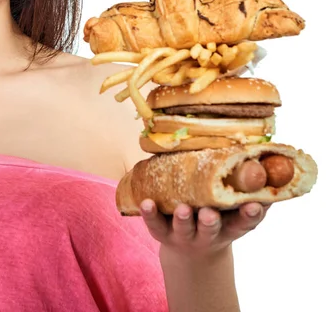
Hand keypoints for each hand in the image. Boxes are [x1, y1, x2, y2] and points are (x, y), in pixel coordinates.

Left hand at [139, 199, 269, 259]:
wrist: (190, 251)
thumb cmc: (218, 219)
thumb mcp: (234, 212)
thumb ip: (251, 193)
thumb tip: (272, 165)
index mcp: (229, 227)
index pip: (243, 223)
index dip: (249, 215)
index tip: (254, 205)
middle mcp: (207, 233)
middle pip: (209, 229)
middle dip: (210, 222)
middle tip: (210, 213)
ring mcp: (183, 234)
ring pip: (183, 228)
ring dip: (182, 219)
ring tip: (181, 208)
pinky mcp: (161, 231)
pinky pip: (154, 224)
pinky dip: (150, 214)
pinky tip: (146, 202)